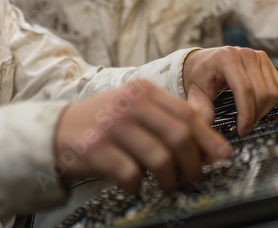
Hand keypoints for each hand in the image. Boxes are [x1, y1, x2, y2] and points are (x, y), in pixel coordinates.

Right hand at [53, 79, 232, 193]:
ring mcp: (112, 126)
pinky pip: (132, 174)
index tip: (221, 157)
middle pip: (179, 136)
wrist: (56, 131)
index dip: (209, 139)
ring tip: (168, 186)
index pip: (187, 113)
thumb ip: (168, 123)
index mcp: (143, 90)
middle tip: (194, 179)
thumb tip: (208, 150)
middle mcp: (129, 104)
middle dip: (193, 164)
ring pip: (160, 158)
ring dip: (170, 179)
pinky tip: (136, 186)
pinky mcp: (97, 150)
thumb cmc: (103, 124)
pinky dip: (139, 186)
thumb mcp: (135, 111)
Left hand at [182, 46, 277, 135]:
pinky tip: (258, 107)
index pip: (245, 90)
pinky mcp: (267, 62)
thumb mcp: (195, 94)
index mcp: (227, 58)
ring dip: (265, 110)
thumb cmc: (200, 76)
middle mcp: (246, 54)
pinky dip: (272, 102)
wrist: (206, 62)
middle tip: (245, 126)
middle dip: (256, 115)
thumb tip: (206, 129)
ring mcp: (259, 56)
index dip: (247, 114)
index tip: (243, 130)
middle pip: (262, 93)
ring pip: (274, 92)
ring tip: (250, 117)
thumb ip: (201, 111)